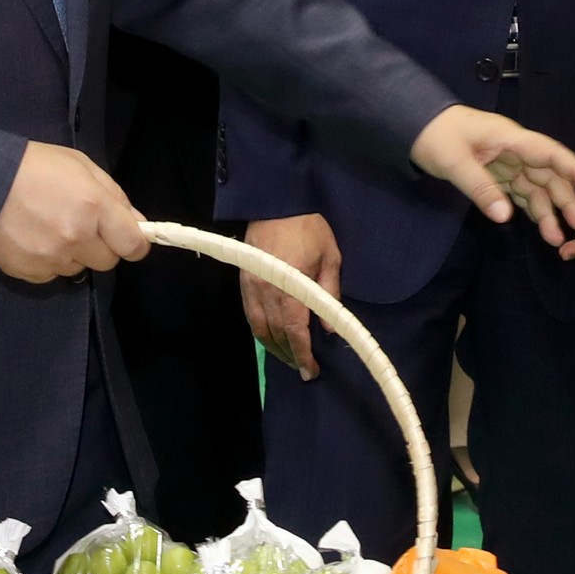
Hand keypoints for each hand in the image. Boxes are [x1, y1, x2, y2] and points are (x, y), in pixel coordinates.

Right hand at [0, 142, 150, 283]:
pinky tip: (33, 238)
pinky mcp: (30, 272)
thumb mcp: (80, 165)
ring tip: (49, 227)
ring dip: (73, 253)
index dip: (134, 243)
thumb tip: (137, 222)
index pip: (133, 245)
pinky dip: (48, 261)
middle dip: (101, 246)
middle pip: (108, 261)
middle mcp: (76, 236)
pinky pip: (52, 274)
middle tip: (82, 226)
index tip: (129, 238)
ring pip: (78, 268)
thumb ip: (114, 195)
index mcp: (93, 206)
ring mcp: (51, 257)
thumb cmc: (32, 166)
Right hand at [242, 214, 340, 379]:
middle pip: (276, 335)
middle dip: (289, 355)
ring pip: (259, 328)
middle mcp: (267, 292)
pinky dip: (260, 330)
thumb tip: (328, 328)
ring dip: (273, 347)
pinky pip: (249, 314)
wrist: (277, 202)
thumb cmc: (309, 228)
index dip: (303, 355)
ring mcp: (252, 287)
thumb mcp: (330, 257)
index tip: (311, 371)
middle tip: (303, 368)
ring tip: (288, 357)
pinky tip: (270, 337)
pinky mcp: (244, 281)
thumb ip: (329, 293)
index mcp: (291, 288)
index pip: (295, 332)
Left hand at [410, 104, 574, 245]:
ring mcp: (509, 162)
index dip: (574, 168)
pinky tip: (543, 228)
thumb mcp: (455, 163)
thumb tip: (506, 217)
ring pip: (538, 187)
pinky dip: (533, 210)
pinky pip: (522, 193)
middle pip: (549, 174)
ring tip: (559, 239)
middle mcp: (516, 149)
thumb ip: (481, 189)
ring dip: (550, 211)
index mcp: (510, 138)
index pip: (549, 153)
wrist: (416, 125)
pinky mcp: (500, 174)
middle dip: (567, 200)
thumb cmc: (435, 136)